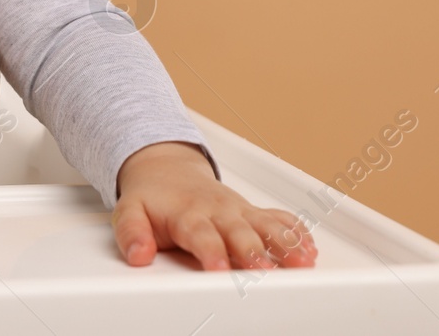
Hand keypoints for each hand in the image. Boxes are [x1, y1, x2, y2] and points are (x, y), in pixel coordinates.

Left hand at [112, 141, 317, 269]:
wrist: (166, 168)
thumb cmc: (152, 197)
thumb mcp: (129, 210)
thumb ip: (131, 233)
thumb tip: (137, 254)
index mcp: (188, 214)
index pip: (201, 235)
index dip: (210, 251)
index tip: (217, 268)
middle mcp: (218, 211)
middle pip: (240, 232)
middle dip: (253, 250)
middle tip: (263, 269)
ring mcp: (238, 211)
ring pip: (266, 225)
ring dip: (284, 242)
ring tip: (302, 260)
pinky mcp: (252, 212)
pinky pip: (279, 219)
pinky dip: (295, 232)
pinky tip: (309, 248)